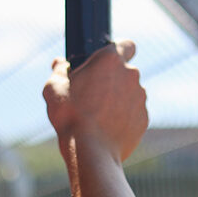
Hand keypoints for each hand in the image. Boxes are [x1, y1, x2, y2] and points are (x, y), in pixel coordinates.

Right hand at [43, 40, 147, 162]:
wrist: (90, 152)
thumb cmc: (70, 116)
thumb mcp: (53, 88)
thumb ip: (59, 70)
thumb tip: (60, 64)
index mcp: (110, 60)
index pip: (127, 44)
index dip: (119, 51)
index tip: (108, 63)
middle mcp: (131, 74)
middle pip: (125, 72)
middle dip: (112, 80)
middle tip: (92, 95)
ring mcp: (140, 97)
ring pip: (130, 93)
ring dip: (118, 100)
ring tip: (97, 117)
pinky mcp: (143, 119)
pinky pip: (134, 114)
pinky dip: (123, 118)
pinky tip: (106, 130)